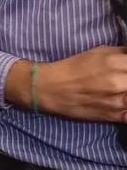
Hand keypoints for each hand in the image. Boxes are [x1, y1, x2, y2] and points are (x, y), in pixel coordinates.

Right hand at [6, 46, 126, 122]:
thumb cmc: (73, 67)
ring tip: (122, 87)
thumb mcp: (97, 52)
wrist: (51, 89)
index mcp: (114, 62)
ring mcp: (119, 102)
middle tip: (124, 79)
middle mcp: (120, 82)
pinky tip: (122, 101)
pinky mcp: (116, 117)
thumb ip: (122, 54)